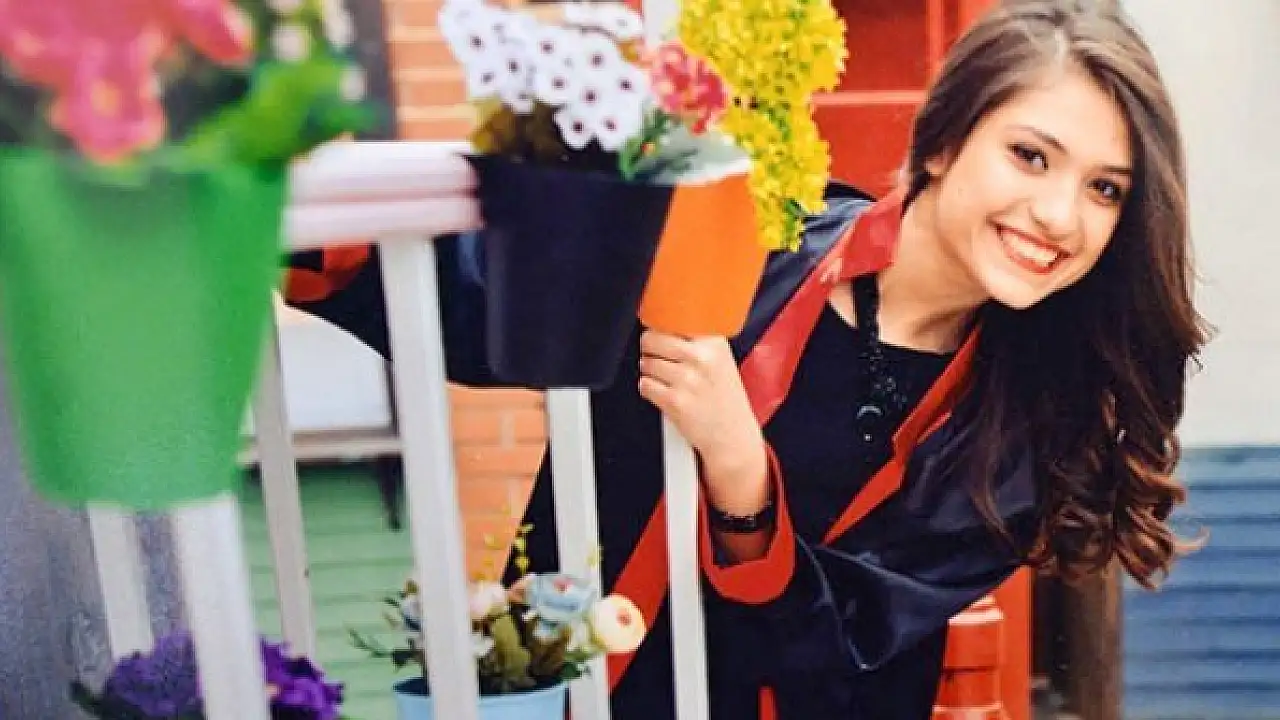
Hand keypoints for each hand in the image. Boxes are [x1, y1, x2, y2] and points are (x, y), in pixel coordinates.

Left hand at [637, 330, 768, 514]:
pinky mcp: (674, 402)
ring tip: (669, 380)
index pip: (673, 319)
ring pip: (645, 362)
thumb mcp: (720, 360)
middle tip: (663, 359)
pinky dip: (649, 389)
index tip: (662, 331)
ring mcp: (687, 380)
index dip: (662, 325)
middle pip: (652, 337)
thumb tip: (660, 321)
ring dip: (650, 371)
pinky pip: (644, 385)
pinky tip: (665, 393)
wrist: (732, 436)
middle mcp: (701, 359)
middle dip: (650, 348)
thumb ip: (695, 340)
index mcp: (714, 343)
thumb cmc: (724, 397)